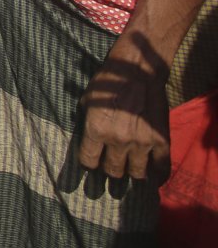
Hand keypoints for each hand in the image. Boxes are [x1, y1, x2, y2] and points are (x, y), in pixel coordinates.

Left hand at [76, 44, 171, 182]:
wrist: (136, 72)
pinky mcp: (161, 140)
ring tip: (130, 170)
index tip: (92, 163)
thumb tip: (87, 141)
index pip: (89, 161)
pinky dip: (157, 175)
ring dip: (132, 173)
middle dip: (110, 171)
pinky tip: (152, 175)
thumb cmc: (106, 83)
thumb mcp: (86, 101)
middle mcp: (117, 140)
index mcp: (95, 130)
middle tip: (112, 168)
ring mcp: (141, 142)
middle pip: (113, 171)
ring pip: (136, 173)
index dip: (89, 164)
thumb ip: (86, 123)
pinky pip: (161, 167)